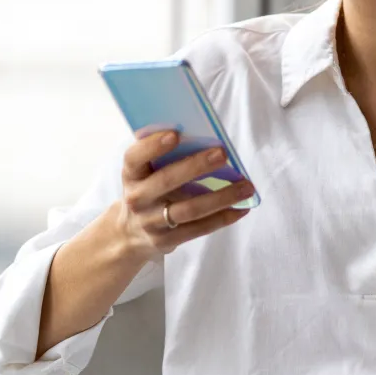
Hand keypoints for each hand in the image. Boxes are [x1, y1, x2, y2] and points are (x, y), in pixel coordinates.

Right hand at [117, 130, 254, 255]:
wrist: (129, 233)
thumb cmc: (146, 189)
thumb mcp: (143, 172)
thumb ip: (161, 155)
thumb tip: (199, 133)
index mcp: (131, 174)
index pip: (134, 157)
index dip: (152, 146)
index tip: (175, 134)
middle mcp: (137, 198)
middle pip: (167, 181)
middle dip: (196, 166)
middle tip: (222, 153)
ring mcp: (151, 222)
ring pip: (189, 209)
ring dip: (221, 197)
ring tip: (246, 186)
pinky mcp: (166, 241)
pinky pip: (199, 228)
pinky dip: (223, 218)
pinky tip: (241, 208)